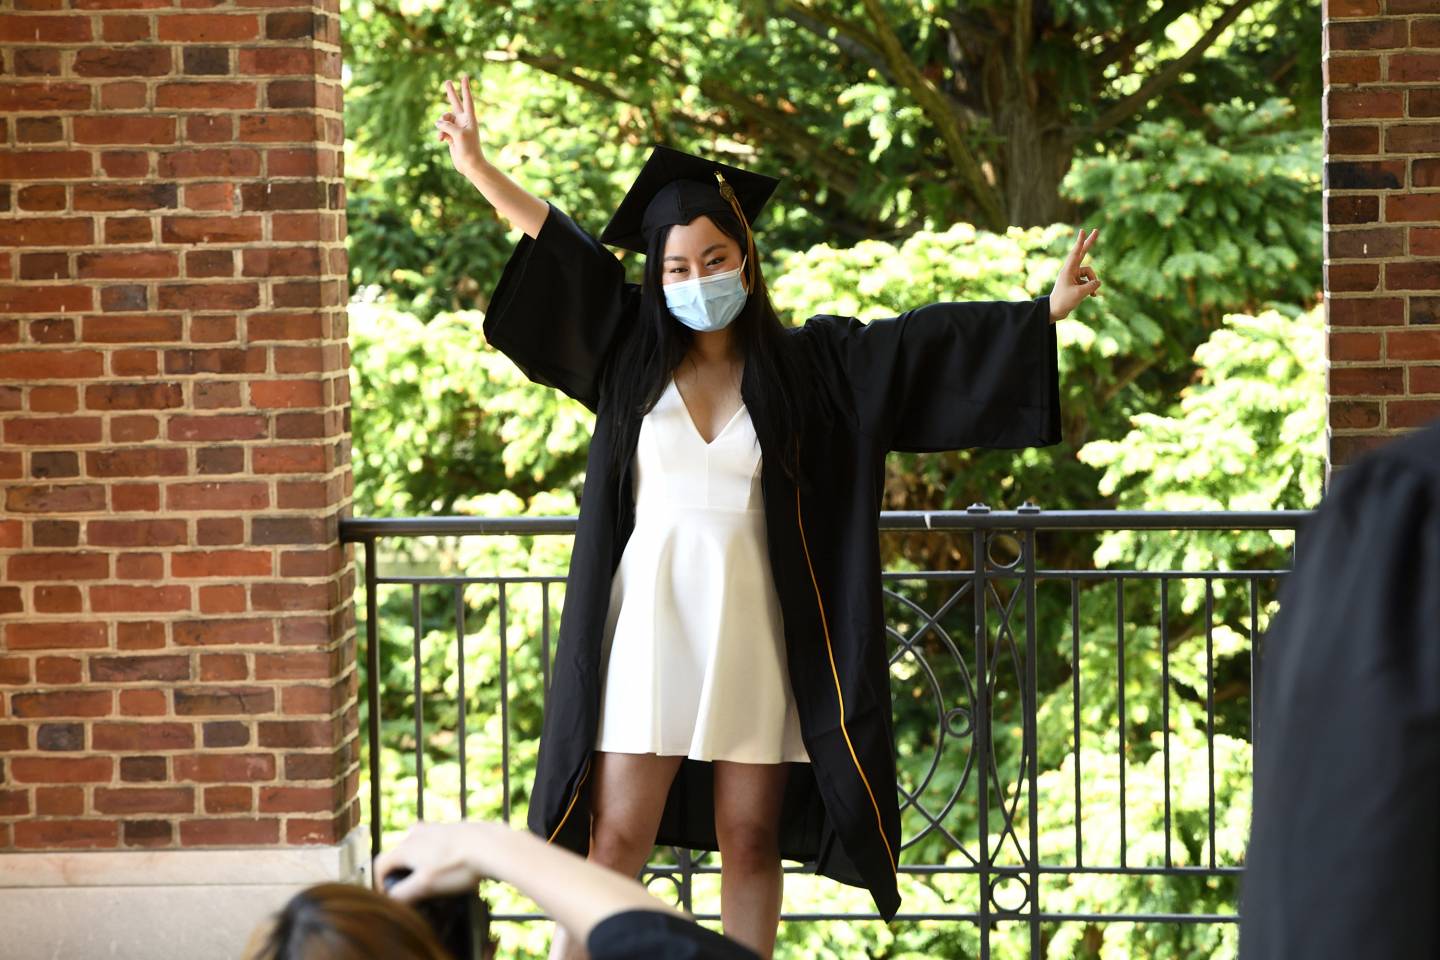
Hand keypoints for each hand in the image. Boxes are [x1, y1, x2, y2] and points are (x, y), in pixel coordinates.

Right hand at [373, 820, 492, 902]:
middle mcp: (415, 833)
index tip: (391, 898)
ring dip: (420, 866)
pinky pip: (434, 845)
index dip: (381, 884)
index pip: (380, 865)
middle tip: (416, 892)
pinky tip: (451, 868)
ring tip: (436, 881)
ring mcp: (434, 828)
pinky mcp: (450, 829)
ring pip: (417, 850)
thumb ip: (402, 893)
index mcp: (405, 846)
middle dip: (403, 875)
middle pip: (398, 857)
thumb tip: (390, 899)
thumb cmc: (457, 865)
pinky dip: (436, 858)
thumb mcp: (425, 885)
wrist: (491, 845)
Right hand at [435, 73, 486, 178]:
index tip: (464, 77)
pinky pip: (441, 129)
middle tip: (447, 81)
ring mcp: (457, 128)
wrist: (470, 165)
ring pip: (444, 119)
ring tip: (443, 133)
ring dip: (441, 124)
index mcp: (470, 118)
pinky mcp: (451, 136)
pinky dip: (440, 133)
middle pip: (455, 103)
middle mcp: (463, 121)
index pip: (467, 100)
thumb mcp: (457, 134)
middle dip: (451, 93)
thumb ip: (447, 125)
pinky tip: (441, 140)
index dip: (465, 88)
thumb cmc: (468, 149)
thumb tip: (438, 123)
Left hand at [1049, 228, 1100, 321]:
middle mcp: (1071, 270)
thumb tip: (1098, 282)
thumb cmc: (1064, 301)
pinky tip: (1093, 296)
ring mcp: (1074, 276)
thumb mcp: (1080, 294)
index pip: (1076, 253)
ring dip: (1093, 282)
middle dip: (1090, 243)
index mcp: (1068, 270)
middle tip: (1096, 230)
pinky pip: (1089, 281)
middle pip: (1082, 253)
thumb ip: (1092, 286)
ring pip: (1090, 274)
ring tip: (1091, 294)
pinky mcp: (1076, 282)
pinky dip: (1092, 288)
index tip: (1082, 231)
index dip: (1080, 242)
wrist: (1055, 311)